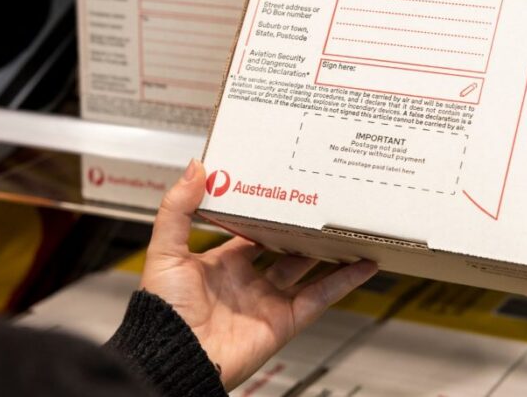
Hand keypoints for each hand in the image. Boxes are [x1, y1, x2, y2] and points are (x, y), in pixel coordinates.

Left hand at [141, 159, 377, 389]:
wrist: (175, 357)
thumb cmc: (163, 313)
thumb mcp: (166, 251)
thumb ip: (178, 210)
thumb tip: (195, 170)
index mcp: (219, 265)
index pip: (249, 234)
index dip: (266, 214)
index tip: (283, 191)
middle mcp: (246, 284)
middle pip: (284, 251)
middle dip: (302, 230)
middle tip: (322, 204)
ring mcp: (268, 303)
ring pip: (308, 272)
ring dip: (329, 253)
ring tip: (349, 230)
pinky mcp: (286, 321)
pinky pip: (321, 298)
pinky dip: (344, 282)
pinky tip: (363, 265)